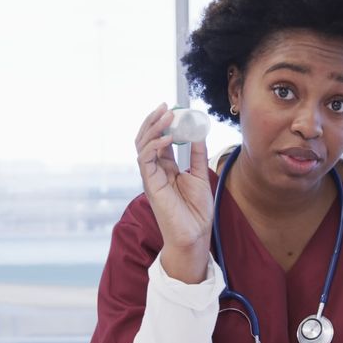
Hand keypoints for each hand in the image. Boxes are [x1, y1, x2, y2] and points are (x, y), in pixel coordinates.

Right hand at [135, 103, 212, 282]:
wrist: (194, 235)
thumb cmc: (195, 211)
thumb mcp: (200, 175)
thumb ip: (197, 154)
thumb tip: (198, 132)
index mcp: (165, 168)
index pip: (159, 139)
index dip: (164, 123)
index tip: (174, 108)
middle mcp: (155, 170)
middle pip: (146, 138)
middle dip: (154, 120)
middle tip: (166, 106)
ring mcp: (151, 177)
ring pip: (142, 145)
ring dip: (153, 128)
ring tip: (167, 115)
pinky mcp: (150, 184)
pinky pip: (146, 160)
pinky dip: (155, 146)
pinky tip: (167, 138)